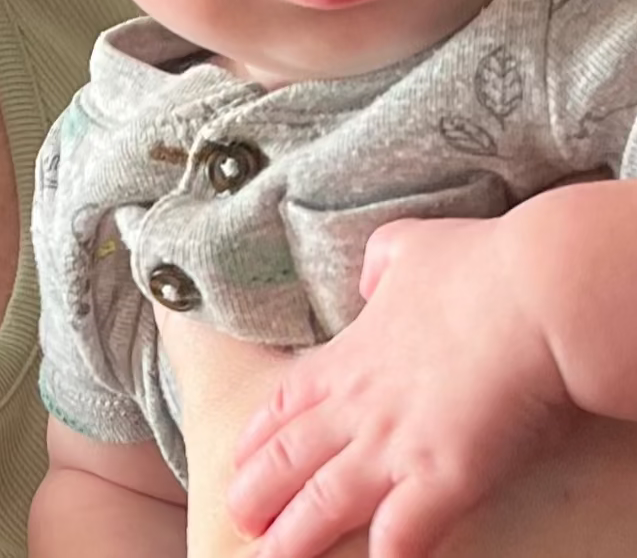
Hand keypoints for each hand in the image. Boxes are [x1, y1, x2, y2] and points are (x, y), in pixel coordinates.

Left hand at [226, 215, 568, 557]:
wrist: (535, 294)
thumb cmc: (479, 266)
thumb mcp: (407, 247)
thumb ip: (379, 265)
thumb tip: (372, 280)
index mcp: (351, 354)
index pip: (288, 401)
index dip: (259, 434)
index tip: (239, 459)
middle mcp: (361, 404)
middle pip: (292, 457)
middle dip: (259, 493)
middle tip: (239, 520)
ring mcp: (397, 444)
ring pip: (327, 502)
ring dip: (296, 538)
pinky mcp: (445, 478)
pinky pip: (402, 533)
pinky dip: (385, 557)